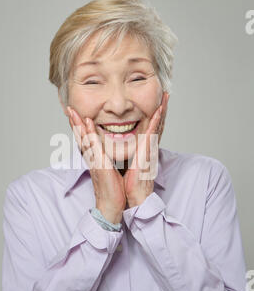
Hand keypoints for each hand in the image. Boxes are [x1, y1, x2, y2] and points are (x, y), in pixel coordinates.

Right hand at [67, 107, 126, 223]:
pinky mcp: (99, 163)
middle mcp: (92, 158)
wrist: (111, 204)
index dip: (80, 128)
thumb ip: (107, 161)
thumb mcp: (109, 171)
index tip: (76, 116)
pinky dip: (89, 133)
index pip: (86, 140)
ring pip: (84, 139)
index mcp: (95, 159)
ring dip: (78, 124)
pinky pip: (93, 145)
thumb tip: (107, 155)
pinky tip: (87, 123)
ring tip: (73, 112)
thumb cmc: (112, 189)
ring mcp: (94, 160)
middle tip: (69, 109)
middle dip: (74, 123)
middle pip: (80, 137)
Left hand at [123, 93, 168, 207]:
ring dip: (162, 111)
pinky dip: (155, 122)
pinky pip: (152, 134)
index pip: (150, 128)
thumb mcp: (128, 163)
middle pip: (157, 124)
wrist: (134, 195)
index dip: (155, 116)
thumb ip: (128, 154)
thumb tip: (124, 148)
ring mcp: (149, 149)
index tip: (158, 103)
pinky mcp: (147, 152)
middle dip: (162, 109)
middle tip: (166, 95)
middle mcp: (149, 147)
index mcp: (144, 149)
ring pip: (157, 126)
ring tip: (166, 97)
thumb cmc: (130, 183)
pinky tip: (158, 111)